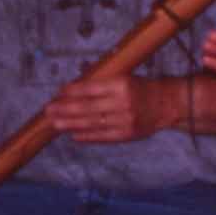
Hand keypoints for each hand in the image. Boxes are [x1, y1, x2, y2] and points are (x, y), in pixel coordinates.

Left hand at [42, 75, 163, 143]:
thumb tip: (72, 90)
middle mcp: (123, 103)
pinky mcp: (127, 135)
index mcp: (121, 84)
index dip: (72, 92)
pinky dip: (86, 136)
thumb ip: (101, 84)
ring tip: (55, 124)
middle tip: (48, 111)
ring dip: (70, 124)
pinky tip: (73, 135)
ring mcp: (125, 121)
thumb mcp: (124, 78)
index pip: (90, 89)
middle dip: (65, 109)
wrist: (166, 104)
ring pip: (92, 123)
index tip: (58, 93)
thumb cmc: (141, 88)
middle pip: (87, 108)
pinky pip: (102, 136)